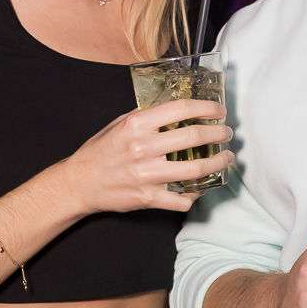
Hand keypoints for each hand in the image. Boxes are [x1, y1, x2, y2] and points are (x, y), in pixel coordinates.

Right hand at [66, 98, 233, 215]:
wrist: (79, 183)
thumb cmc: (100, 151)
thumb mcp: (120, 124)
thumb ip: (147, 116)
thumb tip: (179, 108)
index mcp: (136, 124)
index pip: (181, 109)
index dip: (206, 108)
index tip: (219, 110)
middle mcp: (143, 148)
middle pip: (194, 136)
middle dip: (218, 133)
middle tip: (226, 133)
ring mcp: (147, 175)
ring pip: (195, 169)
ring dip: (218, 162)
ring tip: (226, 158)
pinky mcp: (148, 198)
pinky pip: (182, 199)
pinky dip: (195, 194)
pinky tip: (200, 187)